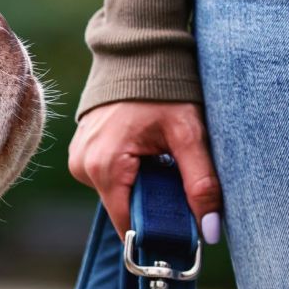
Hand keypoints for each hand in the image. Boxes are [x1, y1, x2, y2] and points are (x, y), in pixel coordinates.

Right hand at [68, 100, 221, 240]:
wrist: (137, 52)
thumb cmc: (163, 89)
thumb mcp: (189, 134)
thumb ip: (201, 182)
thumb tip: (209, 229)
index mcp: (104, 167)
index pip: (127, 224)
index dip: (155, 234)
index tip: (181, 236)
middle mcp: (83, 167)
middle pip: (123, 208)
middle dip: (153, 204)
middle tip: (180, 185)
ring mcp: (78, 160)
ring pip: (117, 194)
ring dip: (142, 187)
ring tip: (161, 161)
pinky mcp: (81, 153)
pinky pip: (108, 178)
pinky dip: (130, 174)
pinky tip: (145, 154)